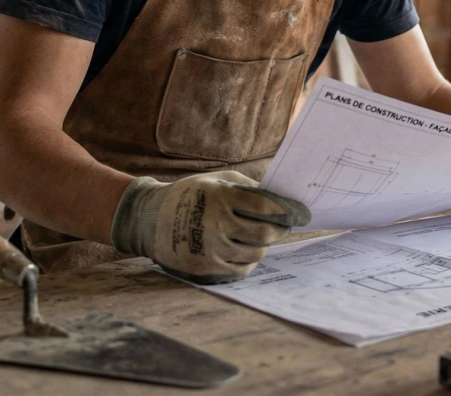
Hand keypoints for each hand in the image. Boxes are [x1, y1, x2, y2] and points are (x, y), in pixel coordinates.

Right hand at [109, 170, 310, 283]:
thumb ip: (248, 187)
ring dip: (263, 245)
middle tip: (284, 227)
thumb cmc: (189, 195)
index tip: (302, 213)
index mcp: (220, 196)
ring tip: (259, 236)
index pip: (266, 207)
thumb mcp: (216, 180)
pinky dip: (249, 260)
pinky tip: (243, 250)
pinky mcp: (205, 268)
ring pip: (256, 253)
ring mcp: (210, 248)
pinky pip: (241, 270)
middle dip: (281, 231)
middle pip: (265, 234)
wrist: (149, 219)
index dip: (288, 211)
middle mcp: (216, 223)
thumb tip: (282, 197)